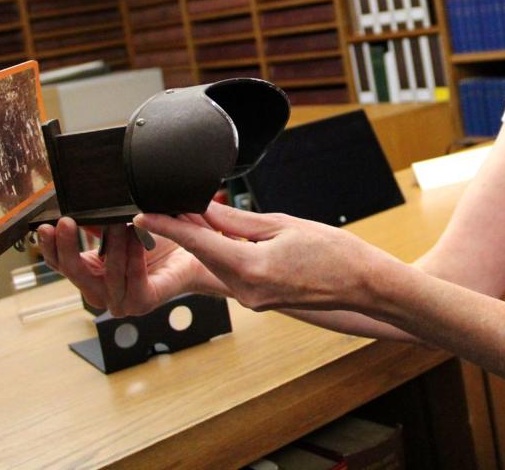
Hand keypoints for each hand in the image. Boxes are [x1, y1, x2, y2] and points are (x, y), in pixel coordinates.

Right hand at [36, 216, 210, 316]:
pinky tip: (136, 239)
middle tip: (66, 222)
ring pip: (107, 274)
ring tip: (116, 223)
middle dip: (69, 246)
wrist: (191, 254)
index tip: (45, 226)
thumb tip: (77, 207)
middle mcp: (100, 293)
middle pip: (75, 272)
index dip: (50, 247)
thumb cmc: (155, 243)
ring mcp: (120, 302)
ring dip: (112, 246)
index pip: (60, 264)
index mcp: (89, 276)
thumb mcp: (119, 229)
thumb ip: (97, 224)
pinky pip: (133, 279)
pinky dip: (134, 257)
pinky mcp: (142, 302)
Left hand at [134, 205, 393, 313]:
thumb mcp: (284, 225)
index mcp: (251, 267)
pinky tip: (223, 236)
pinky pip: (233, 272)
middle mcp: (246, 290)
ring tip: (195, 214)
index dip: (168, 227)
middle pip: (204, 254)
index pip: (199, 242)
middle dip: (186, 230)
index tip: (141, 215)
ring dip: (205, 241)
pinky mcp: (260, 301)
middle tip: (169, 203)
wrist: (364, 285)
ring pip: (217, 264)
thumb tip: (207, 210)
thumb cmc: (334, 252)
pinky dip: (224, 254)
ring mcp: (253, 299)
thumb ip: (240, 221)